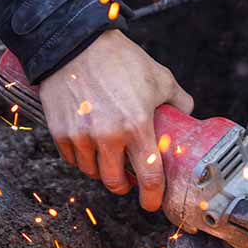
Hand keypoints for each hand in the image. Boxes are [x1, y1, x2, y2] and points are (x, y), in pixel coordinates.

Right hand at [40, 30, 193, 210]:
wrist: (77, 43)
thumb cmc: (120, 59)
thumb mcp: (159, 77)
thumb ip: (178, 99)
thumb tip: (187, 113)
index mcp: (137, 126)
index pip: (149, 176)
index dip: (152, 197)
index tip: (152, 203)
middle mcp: (108, 136)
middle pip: (116, 182)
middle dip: (124, 185)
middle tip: (129, 180)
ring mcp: (81, 136)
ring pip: (91, 172)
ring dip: (101, 170)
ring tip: (108, 157)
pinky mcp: (59, 132)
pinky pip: (71, 158)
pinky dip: (81, 157)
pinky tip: (89, 144)